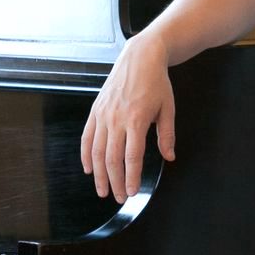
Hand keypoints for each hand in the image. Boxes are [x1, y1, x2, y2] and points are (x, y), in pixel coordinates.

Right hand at [80, 32, 175, 202]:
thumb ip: (167, 135)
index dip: (131, 177)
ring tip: (103, 190)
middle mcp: (116, 119)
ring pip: (96, 151)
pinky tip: (88, 169)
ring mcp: (103, 114)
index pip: (132, 157)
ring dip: (99, 174)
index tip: (132, 192)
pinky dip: (85, 155)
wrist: (140, 57)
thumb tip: (169, 157)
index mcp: (136, 119)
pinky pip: (87, 137)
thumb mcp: (168, 108)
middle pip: (112, 158)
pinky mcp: (95, 110)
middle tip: (120, 198)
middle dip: (115, 182)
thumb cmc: (156, 82)